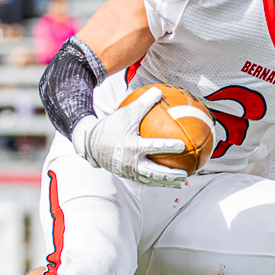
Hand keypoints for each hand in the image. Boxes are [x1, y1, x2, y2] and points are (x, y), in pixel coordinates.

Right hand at [70, 88, 187, 187]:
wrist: (90, 142)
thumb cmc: (111, 126)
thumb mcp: (126, 112)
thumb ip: (143, 102)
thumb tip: (159, 90)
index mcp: (132, 145)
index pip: (153, 147)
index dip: (168, 146)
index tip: (182, 145)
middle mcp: (131, 161)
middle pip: (154, 172)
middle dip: (170, 175)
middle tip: (185, 174)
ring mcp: (128, 171)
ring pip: (150, 180)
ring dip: (166, 182)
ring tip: (180, 183)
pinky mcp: (126, 175)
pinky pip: (144, 181)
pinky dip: (156, 182)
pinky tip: (166, 181)